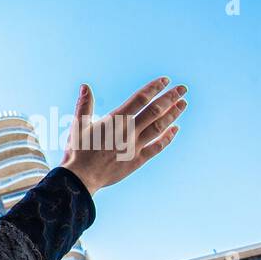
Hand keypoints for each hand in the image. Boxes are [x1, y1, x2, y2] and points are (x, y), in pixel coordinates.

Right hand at [61, 76, 188, 194]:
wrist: (80, 179)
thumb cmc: (77, 151)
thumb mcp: (78, 126)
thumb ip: (84, 105)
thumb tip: (85, 86)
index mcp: (115, 121)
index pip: (140, 99)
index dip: (154, 88)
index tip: (165, 80)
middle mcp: (128, 132)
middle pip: (155, 111)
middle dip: (170, 98)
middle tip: (183, 89)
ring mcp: (135, 146)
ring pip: (159, 127)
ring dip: (173, 114)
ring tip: (183, 104)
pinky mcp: (137, 160)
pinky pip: (157, 147)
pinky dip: (168, 137)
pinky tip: (175, 129)